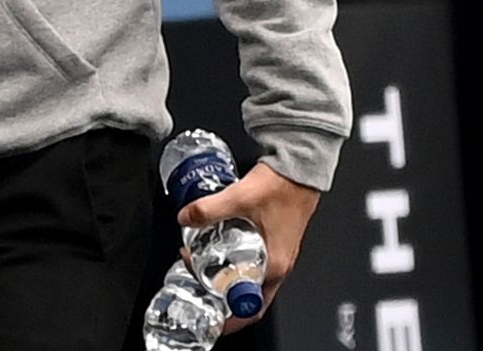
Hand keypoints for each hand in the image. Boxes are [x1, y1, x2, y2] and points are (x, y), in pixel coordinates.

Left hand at [180, 162, 321, 333]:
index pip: (253, 306)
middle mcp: (278, 263)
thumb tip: (184, 217)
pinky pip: (251, 258)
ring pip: (248, 275)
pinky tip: (216, 244)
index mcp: (275, 264)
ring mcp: (277, 251)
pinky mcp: (273, 238)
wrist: (298, 166)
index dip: (231, 316)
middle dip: (220, 291)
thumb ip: (208, 209)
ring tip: (200, 260)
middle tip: (196, 279)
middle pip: (246, 292)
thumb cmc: (282, 186)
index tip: (210, 315)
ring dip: (224, 273)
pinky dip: (232, 258)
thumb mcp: (239, 198)